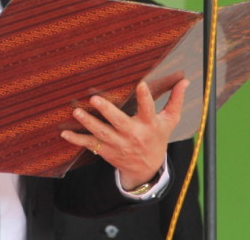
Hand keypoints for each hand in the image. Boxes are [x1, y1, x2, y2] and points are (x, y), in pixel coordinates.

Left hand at [60, 79, 188, 189]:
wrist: (146, 168)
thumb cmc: (157, 138)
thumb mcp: (169, 122)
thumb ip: (176, 101)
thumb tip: (185, 81)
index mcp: (149, 125)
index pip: (148, 109)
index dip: (145, 97)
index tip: (140, 84)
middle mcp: (133, 134)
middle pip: (119, 122)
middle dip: (107, 111)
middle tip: (95, 99)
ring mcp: (118, 144)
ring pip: (101, 133)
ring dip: (88, 122)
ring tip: (76, 111)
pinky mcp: (106, 150)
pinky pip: (90, 145)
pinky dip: (76, 140)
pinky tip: (64, 133)